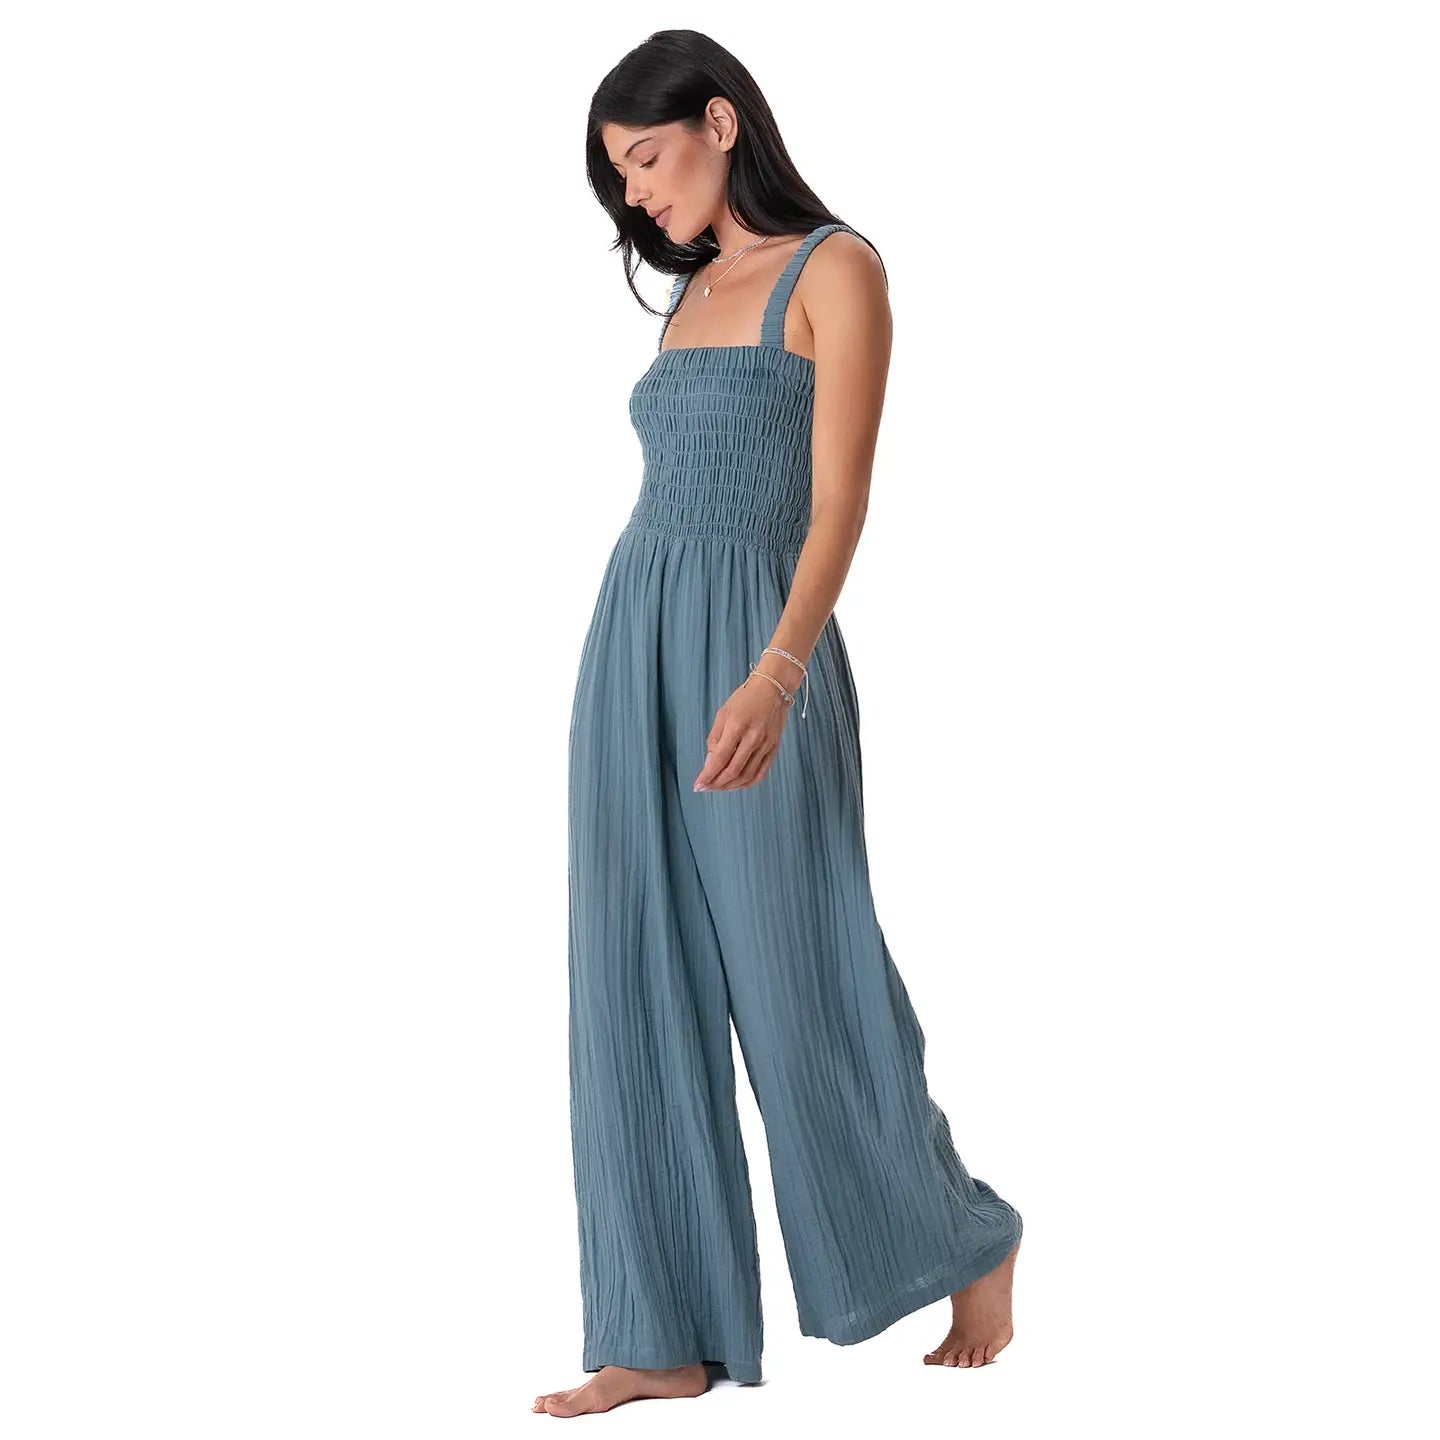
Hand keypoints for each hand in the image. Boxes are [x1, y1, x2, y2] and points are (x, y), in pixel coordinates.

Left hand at [693, 673, 791, 790]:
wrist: (774, 689)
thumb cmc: (746, 699)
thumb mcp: (724, 713)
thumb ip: (715, 738)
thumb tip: (710, 762)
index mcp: (737, 726)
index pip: (720, 758)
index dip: (708, 775)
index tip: (698, 784)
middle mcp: (753, 737)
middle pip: (733, 770)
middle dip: (716, 784)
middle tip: (705, 788)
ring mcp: (766, 745)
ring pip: (747, 775)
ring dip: (730, 786)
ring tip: (718, 787)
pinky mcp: (774, 749)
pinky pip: (761, 773)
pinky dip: (747, 784)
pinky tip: (736, 785)